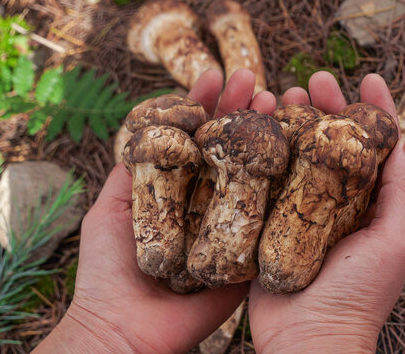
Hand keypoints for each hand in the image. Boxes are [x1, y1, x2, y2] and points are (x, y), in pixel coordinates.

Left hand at [33, 69, 272, 353]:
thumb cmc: (108, 270)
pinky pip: (270, 219)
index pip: (195, 139)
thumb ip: (129, 171)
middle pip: (230, 150)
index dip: (206, 106)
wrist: (124, 328)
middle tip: (257, 82)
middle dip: (242, 113)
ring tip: (278, 103)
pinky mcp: (248, 255)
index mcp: (177, 190)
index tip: (215, 76)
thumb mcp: (110, 209)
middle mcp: (207, 204)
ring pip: (255, 176)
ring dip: (268, 137)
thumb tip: (145, 126)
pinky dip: (286, 186)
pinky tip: (296, 151)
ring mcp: (230, 228)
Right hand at [248, 72, 404, 352]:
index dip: (375, 111)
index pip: (376, 147)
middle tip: (314, 80)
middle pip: (333, 143)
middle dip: (327, 107)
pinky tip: (254, 126)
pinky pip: (265, 178)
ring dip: (292, 121)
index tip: (368, 78)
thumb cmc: (359, 296)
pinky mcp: (267, 222)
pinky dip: (261, 150)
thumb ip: (403, 192)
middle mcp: (335, 203)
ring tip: (283, 94)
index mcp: (370, 205)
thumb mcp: (393, 241)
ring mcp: (298, 211)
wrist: (308, 341)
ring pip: (296, 153)